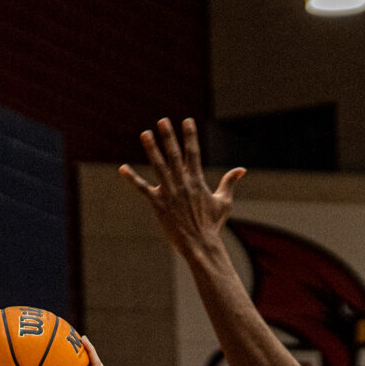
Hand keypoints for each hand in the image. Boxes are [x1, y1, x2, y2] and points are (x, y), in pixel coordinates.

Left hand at [119, 117, 245, 258]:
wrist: (200, 245)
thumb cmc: (212, 225)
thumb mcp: (224, 202)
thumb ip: (229, 183)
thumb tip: (242, 169)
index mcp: (197, 181)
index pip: (193, 152)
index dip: (190, 135)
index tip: (187, 120)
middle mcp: (182, 183)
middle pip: (174, 154)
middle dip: (168, 136)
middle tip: (162, 120)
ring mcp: (169, 193)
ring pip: (158, 166)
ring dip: (151, 149)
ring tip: (145, 133)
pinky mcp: (158, 204)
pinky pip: (143, 189)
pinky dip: (132, 178)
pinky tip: (123, 168)